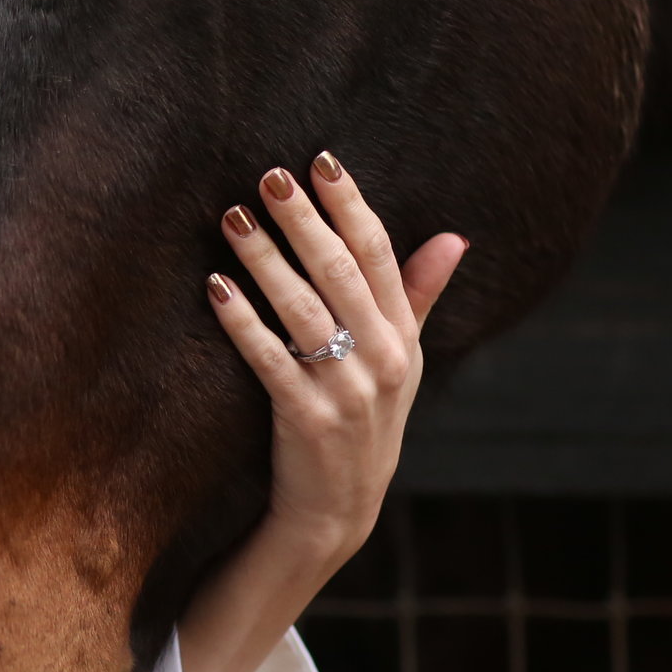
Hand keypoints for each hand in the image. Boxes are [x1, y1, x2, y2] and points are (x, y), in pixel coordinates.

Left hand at [208, 152, 465, 574]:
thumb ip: (417, 296)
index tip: (322, 160)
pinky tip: (215, 287)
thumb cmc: (364, 422)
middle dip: (304, 221)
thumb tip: (455, 238)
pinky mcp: (306, 422)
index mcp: (401, 337)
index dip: (351, 206)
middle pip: (341, 274)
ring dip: (265, 260)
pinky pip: (270, 361)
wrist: (338, 511)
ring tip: (233, 216)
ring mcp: (346, 393)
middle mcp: (381, 360)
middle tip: (269, 175)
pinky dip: (243, 322)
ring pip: (303, 311)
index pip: (380, 256)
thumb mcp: (400, 360)